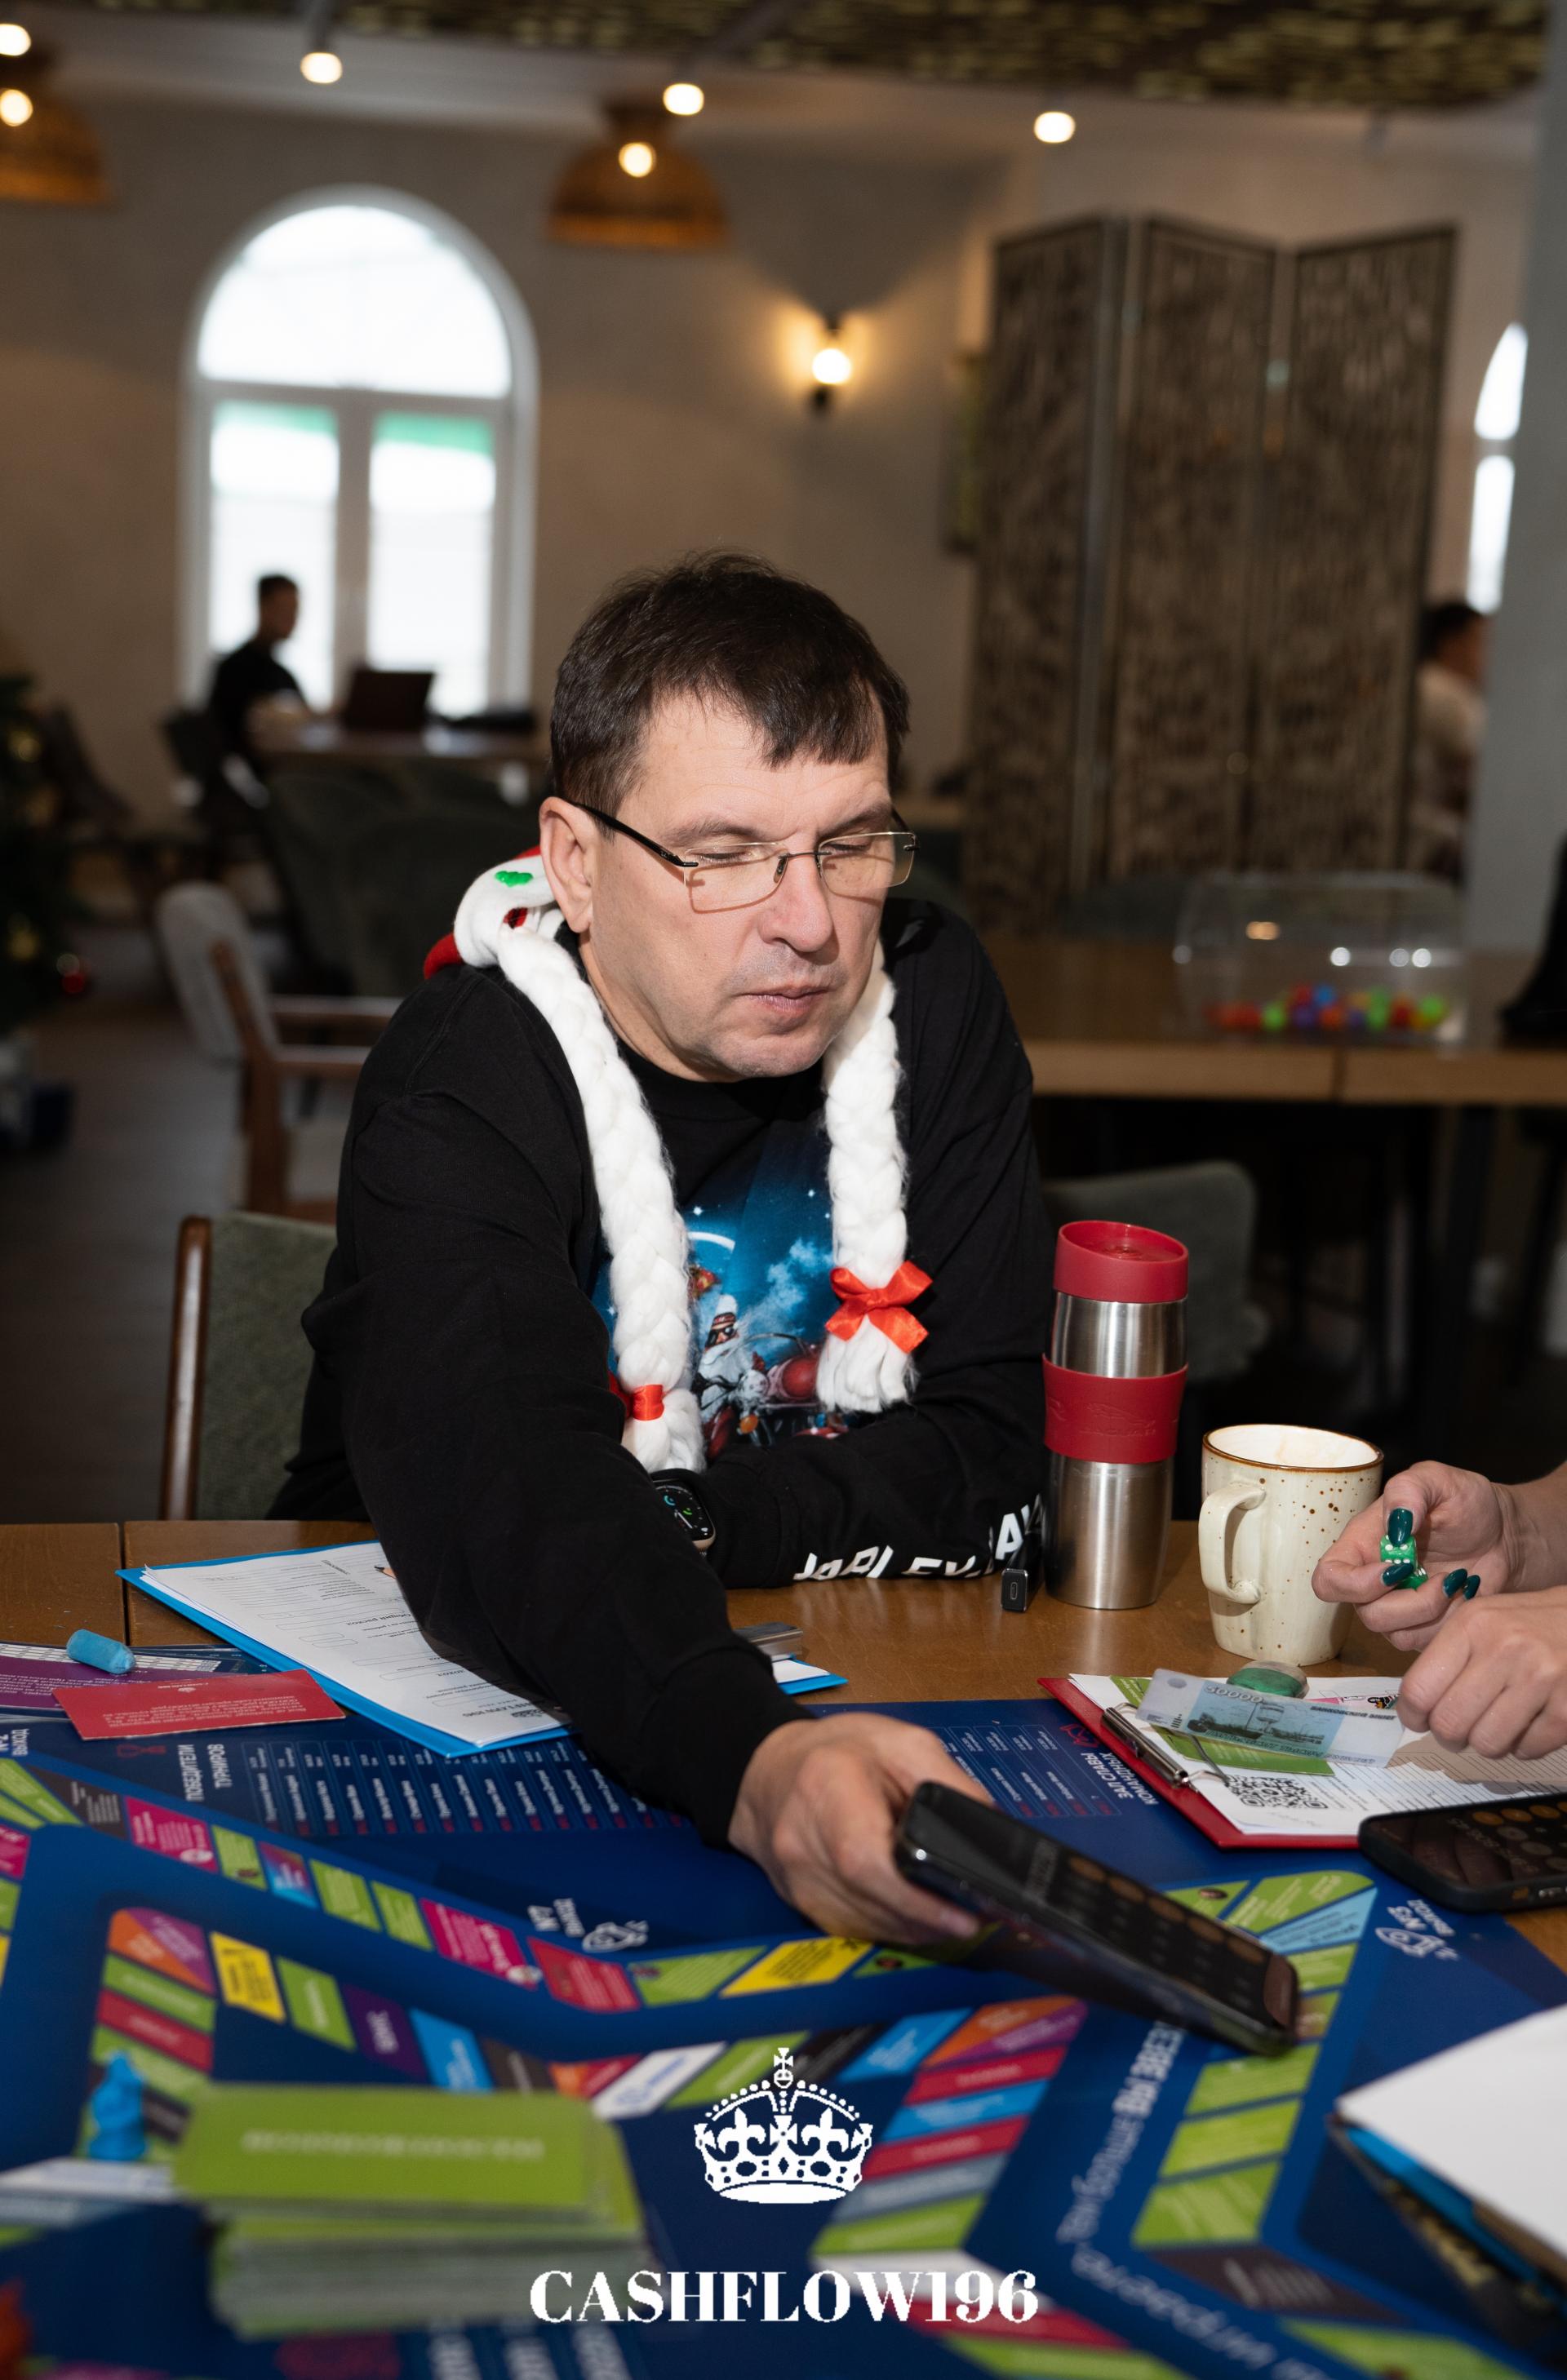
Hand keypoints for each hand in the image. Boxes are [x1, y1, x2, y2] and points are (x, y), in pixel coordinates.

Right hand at [729, 1713, 990, 1946]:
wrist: (769, 1771)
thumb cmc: (839, 1751)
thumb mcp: (902, 1742)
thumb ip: (948, 1780)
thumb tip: (992, 1833)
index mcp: (827, 1786)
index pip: (865, 1860)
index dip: (917, 1898)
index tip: (962, 1913)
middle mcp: (800, 1841)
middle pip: (870, 1900)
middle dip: (928, 1917)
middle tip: (972, 1918)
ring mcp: (796, 1879)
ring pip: (865, 1924)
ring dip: (914, 1929)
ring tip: (951, 1919)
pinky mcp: (799, 1903)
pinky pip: (853, 1929)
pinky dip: (890, 1927)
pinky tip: (914, 1917)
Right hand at [1312, 1462, 1520, 1651]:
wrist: (1504, 1533)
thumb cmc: (1466, 1503)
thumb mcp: (1438, 1481)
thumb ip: (1409, 1490)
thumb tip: (1397, 1526)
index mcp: (1362, 1546)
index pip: (1329, 1580)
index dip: (1354, 1584)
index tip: (1397, 1568)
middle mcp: (1373, 1583)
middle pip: (1368, 1615)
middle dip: (1414, 1603)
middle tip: (1446, 1577)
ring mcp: (1399, 1609)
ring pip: (1399, 1636)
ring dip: (1437, 1612)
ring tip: (1460, 1581)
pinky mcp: (1425, 1628)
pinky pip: (1428, 1643)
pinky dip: (1452, 1622)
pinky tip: (1467, 1594)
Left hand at [1398, 1584, 1566, 1757]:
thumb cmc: (1531, 1623)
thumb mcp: (1484, 1619)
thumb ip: (1448, 1657)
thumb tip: (1414, 1706)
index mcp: (1473, 1624)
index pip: (1419, 1688)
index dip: (1412, 1716)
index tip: (1418, 1721)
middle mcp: (1504, 1648)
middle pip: (1449, 1724)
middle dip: (1449, 1736)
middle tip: (1459, 1730)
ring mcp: (1540, 1679)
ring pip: (1486, 1744)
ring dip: (1488, 1743)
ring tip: (1498, 1724)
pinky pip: (1526, 1750)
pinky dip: (1524, 1745)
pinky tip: (1530, 1722)